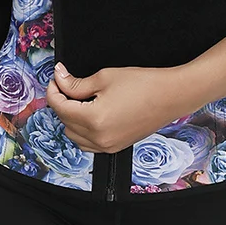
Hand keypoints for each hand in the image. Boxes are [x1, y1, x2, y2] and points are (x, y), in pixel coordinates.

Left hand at [45, 62, 186, 152]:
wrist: (171, 95)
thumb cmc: (143, 84)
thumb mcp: (104, 77)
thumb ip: (76, 83)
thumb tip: (60, 78)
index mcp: (93, 120)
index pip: (60, 107)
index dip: (54, 90)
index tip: (56, 77)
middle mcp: (99, 138)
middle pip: (65, 122)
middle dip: (62, 102)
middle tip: (66, 84)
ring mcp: (108, 146)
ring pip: (74, 136)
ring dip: (71, 118)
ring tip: (79, 98)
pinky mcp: (116, 147)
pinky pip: (89, 144)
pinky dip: (83, 131)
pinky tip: (90, 113)